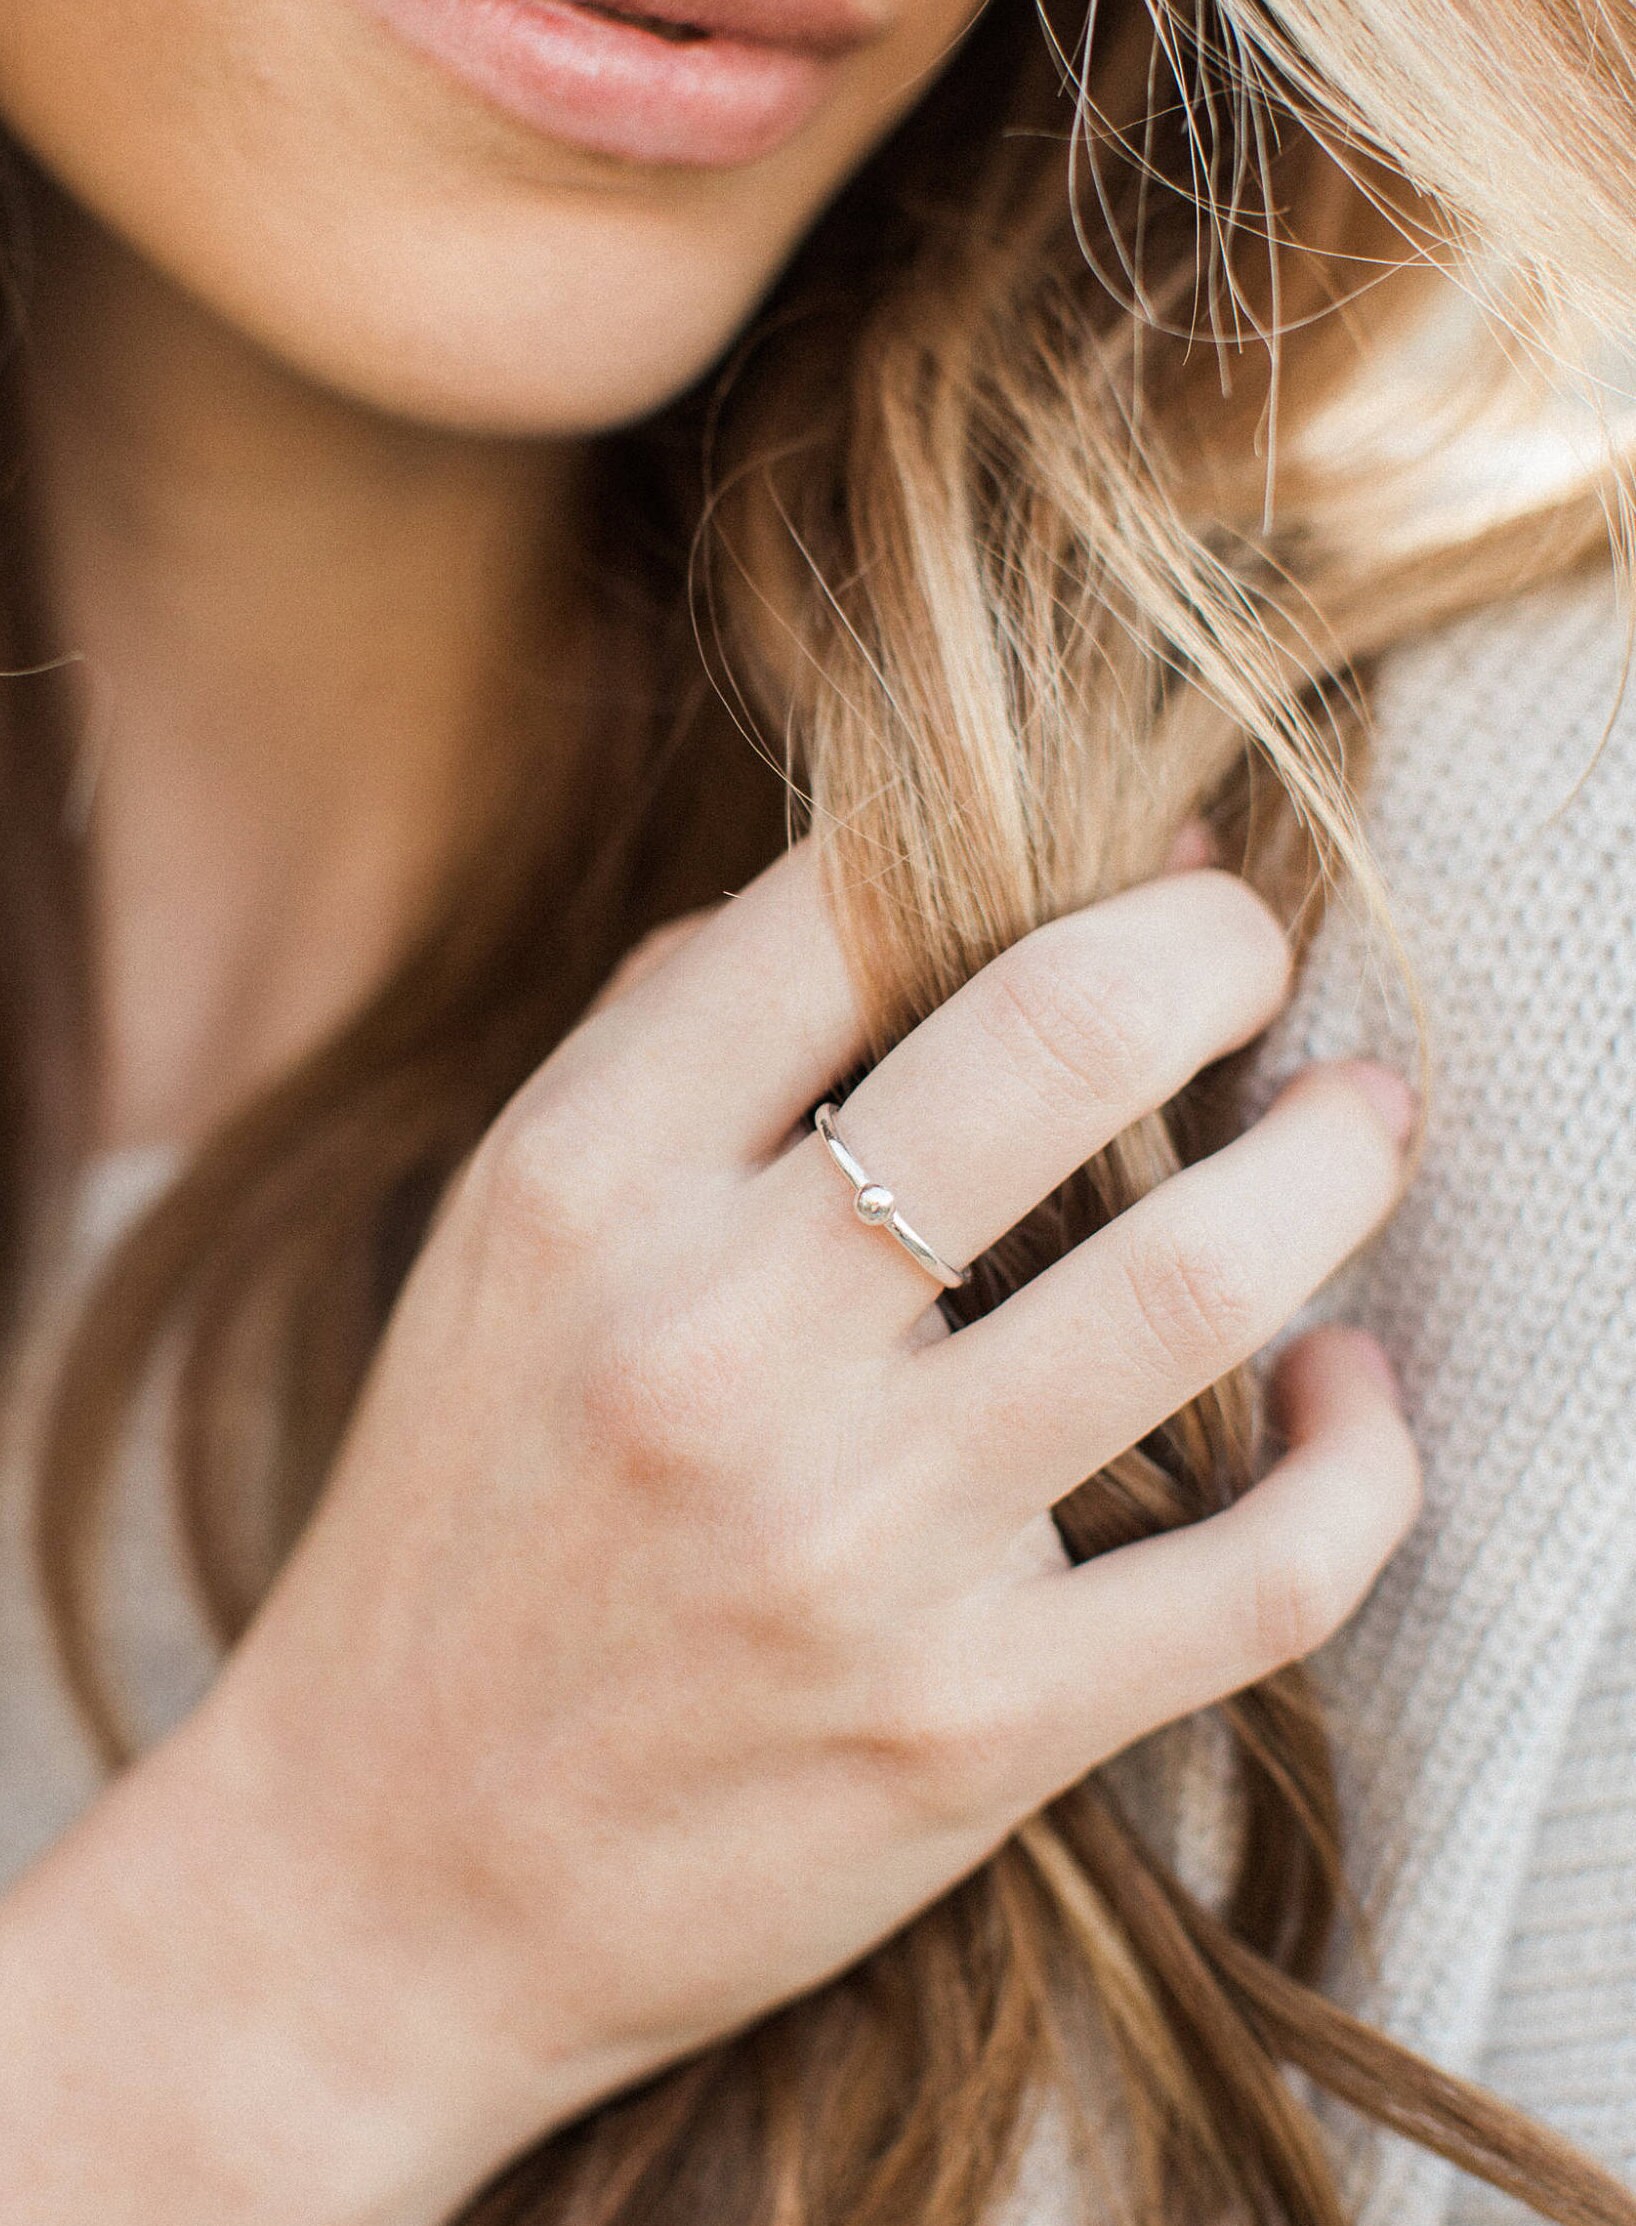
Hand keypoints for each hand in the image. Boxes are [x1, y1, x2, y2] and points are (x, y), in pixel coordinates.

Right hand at [140, 847, 1416, 2217]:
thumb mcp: (498, 1247)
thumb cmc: (459, 1528)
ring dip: (1334, 1168)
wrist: (382, 1882)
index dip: (1045, 846)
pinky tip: (1350, 1389)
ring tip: (1360, 1125)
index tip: (1143, 861)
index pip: (856, 910)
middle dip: (1217, 952)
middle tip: (1261, 955)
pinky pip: (1264, 1570)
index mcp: (583, 1189)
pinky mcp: (970, 1728)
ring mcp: (852, 1545)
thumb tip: (893, 897)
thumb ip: (667, 1050)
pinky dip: (1363, 1460)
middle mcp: (716, 1343)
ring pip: (1194, 1286)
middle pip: (1058, 1043)